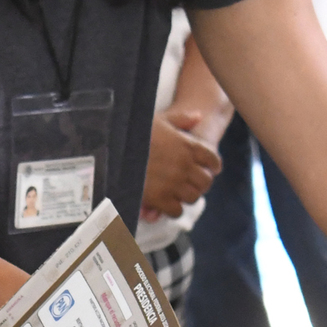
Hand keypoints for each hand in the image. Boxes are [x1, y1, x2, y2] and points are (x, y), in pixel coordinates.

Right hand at [141, 107, 222, 221]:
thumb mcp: (159, 119)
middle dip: (200, 183)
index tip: (210, 169)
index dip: (213, 165)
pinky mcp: (159, 198)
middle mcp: (184, 165)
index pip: (212, 159)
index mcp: (187, 146)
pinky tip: (166, 203)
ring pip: (193, 197)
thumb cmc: (135, 133)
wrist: (113, 149)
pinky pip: (176, 210)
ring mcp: (173, 183)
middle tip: (192, 183)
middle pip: (205, 181)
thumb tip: (198, 116)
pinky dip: (173, 208)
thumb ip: (181, 119)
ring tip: (178, 193)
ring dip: (187, 196)